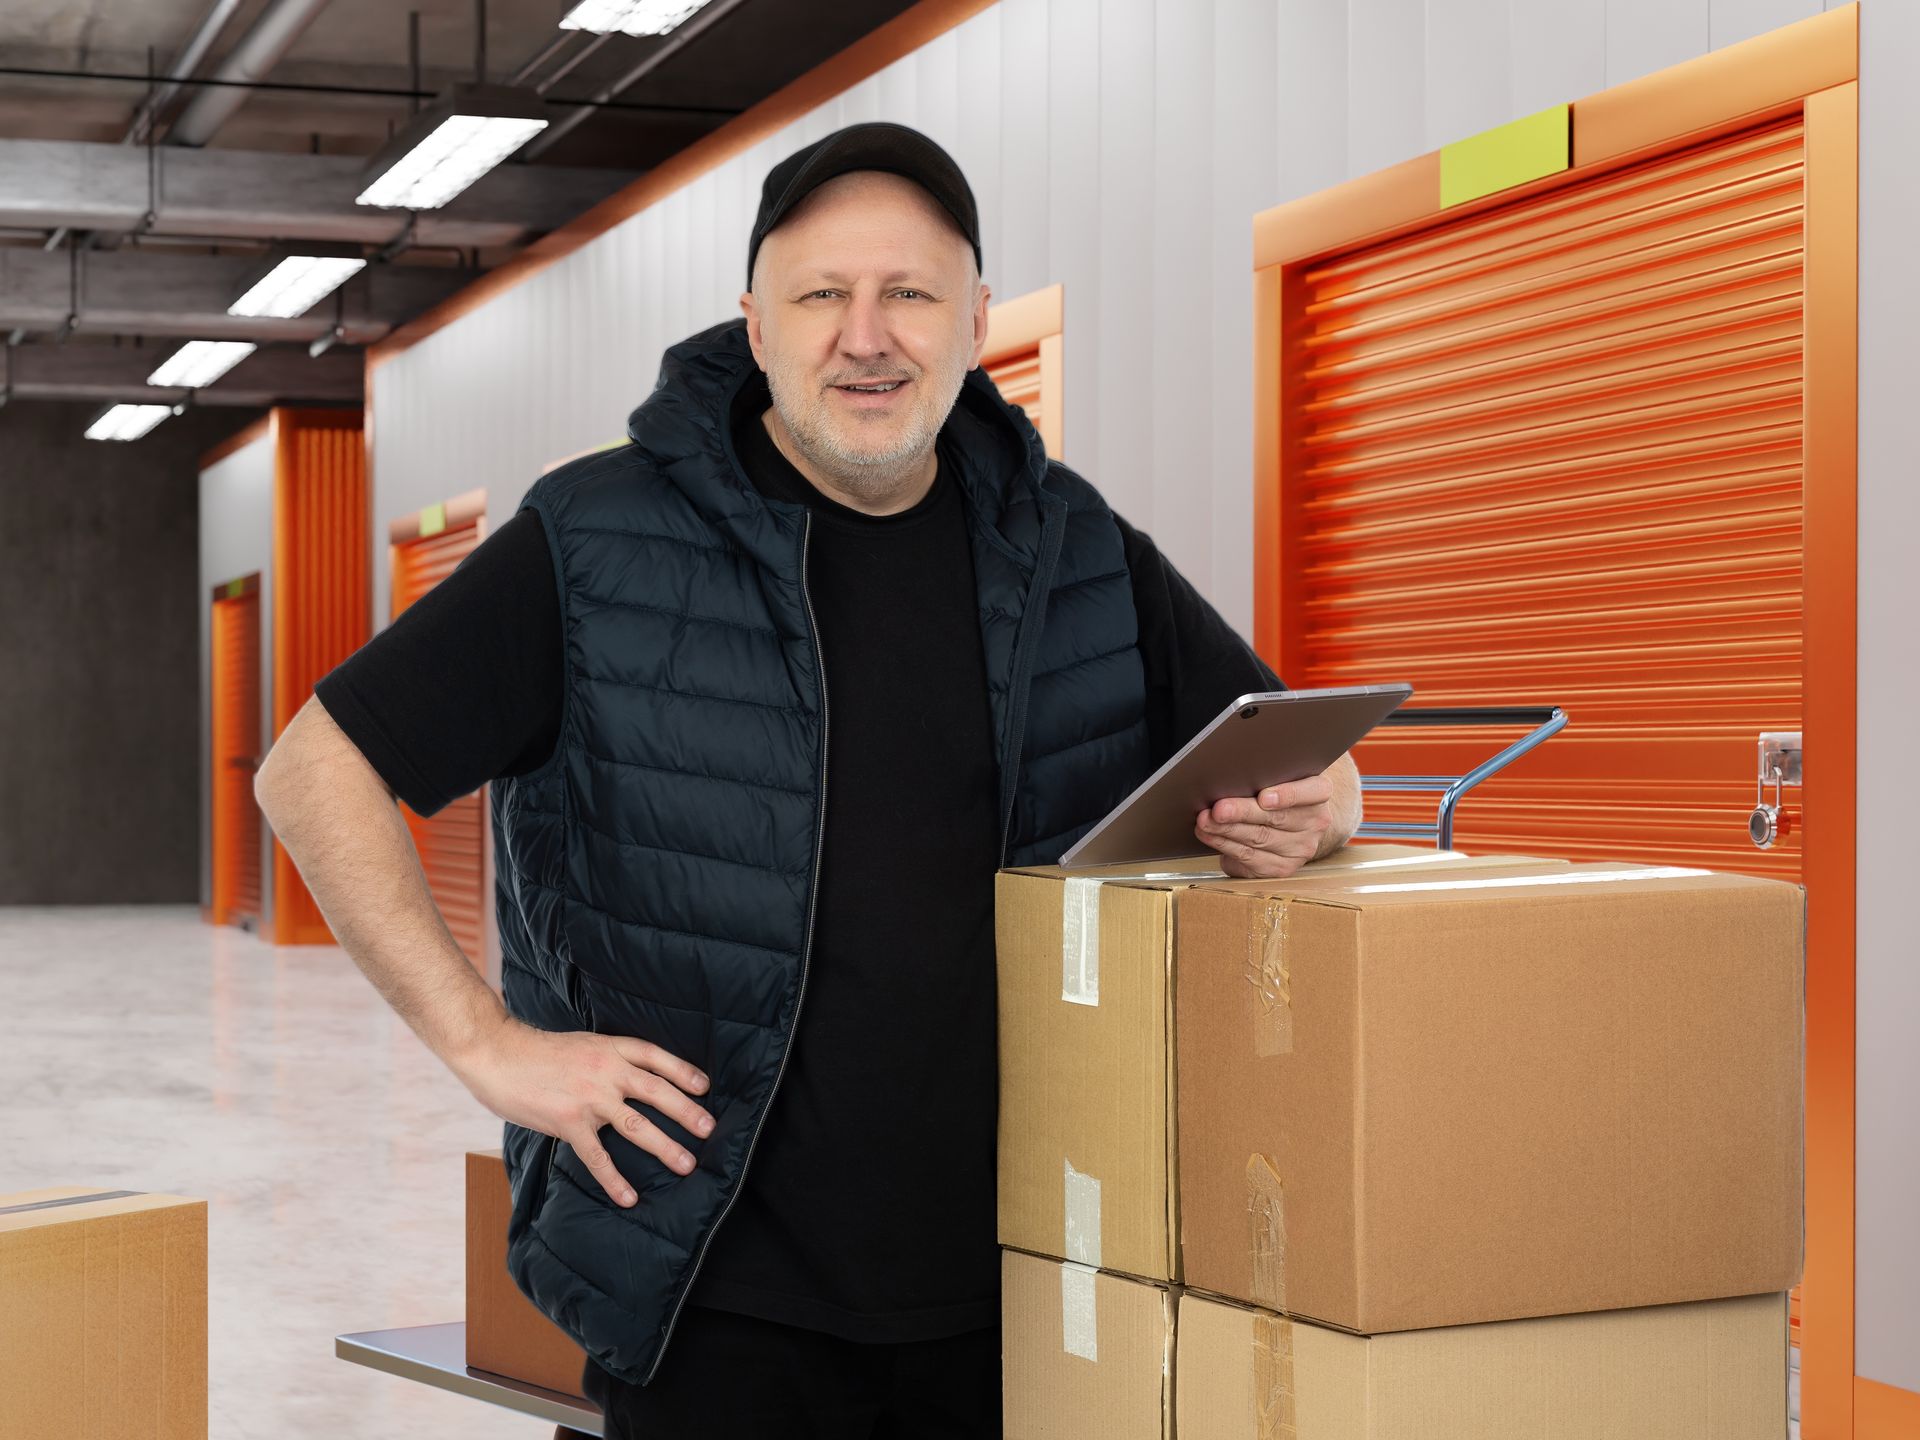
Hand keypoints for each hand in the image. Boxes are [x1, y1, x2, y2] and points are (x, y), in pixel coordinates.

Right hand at [451, 1017, 713, 1208]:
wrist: (497, 1054)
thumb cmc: (536, 1052)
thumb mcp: (581, 1044)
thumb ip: (605, 1060)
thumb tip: (627, 1079)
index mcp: (609, 1048)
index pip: (655, 1057)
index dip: (683, 1071)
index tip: (705, 1086)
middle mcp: (605, 1071)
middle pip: (657, 1091)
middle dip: (686, 1111)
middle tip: (709, 1128)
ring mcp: (589, 1098)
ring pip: (636, 1125)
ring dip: (664, 1146)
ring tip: (687, 1163)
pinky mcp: (569, 1123)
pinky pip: (598, 1156)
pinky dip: (615, 1179)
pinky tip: (629, 1197)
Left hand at [1195, 774, 1335, 879]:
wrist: (1297, 822)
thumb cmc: (1281, 791)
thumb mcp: (1283, 776)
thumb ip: (1267, 774)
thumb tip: (1232, 775)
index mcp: (1320, 793)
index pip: (1313, 791)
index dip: (1287, 795)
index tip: (1264, 797)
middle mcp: (1315, 822)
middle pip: (1276, 818)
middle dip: (1242, 813)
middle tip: (1218, 809)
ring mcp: (1301, 848)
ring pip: (1259, 839)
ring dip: (1227, 831)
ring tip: (1205, 822)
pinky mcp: (1283, 868)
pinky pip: (1249, 858)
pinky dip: (1225, 845)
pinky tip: (1210, 836)